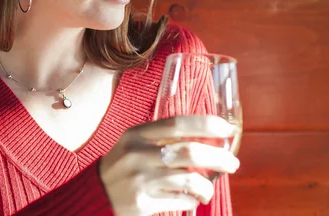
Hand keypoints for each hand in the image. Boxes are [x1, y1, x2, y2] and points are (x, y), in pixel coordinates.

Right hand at [99, 115, 239, 215]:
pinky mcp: (142, 204)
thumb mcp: (135, 143)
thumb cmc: (124, 165)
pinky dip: (192, 200)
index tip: (227, 129)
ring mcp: (140, 180)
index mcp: (137, 134)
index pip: (177, 124)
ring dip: (208, 186)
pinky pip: (180, 201)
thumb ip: (163, 138)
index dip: (206, 125)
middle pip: (189, 153)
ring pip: (189, 181)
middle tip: (232, 163)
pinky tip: (192, 198)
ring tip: (210, 188)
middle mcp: (138, 155)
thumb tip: (208, 138)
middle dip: (218, 158)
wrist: (96, 193)